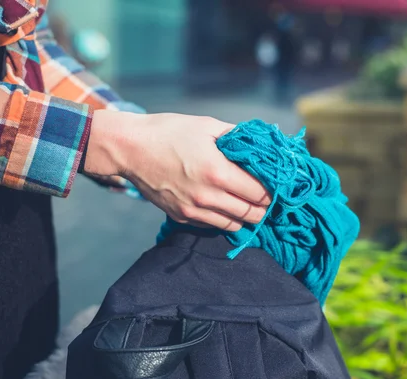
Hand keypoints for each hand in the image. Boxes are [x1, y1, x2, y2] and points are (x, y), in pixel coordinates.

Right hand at [84, 110, 270, 230]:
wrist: (130, 148)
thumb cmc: (169, 132)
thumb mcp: (207, 126)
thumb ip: (238, 137)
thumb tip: (261, 144)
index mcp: (218, 172)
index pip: (260, 192)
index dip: (272, 190)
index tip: (276, 185)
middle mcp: (208, 196)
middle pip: (251, 213)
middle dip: (263, 207)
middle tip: (267, 197)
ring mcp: (194, 210)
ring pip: (234, 224)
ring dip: (245, 216)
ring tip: (249, 204)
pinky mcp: (182, 217)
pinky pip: (213, 225)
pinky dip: (224, 219)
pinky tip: (225, 206)